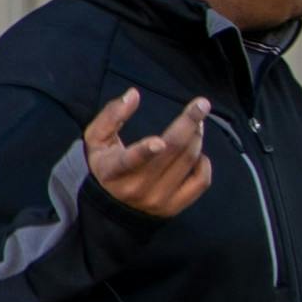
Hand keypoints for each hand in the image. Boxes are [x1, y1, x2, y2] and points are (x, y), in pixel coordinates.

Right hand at [84, 87, 213, 217]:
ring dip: (196, 138)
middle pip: (171, 151)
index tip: (160, 141)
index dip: (145, 151)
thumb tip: (133, 94)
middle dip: (189, 124)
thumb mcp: (96, 139)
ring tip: (197, 124)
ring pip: (188, 162)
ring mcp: (159, 200)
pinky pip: (201, 182)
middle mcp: (138, 188)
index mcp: (113, 171)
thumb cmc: (106, 164)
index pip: (130, 161)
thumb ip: (112, 115)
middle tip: (201, 105)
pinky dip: (204, 163)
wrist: (113, 206)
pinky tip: (198, 152)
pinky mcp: (175, 207)